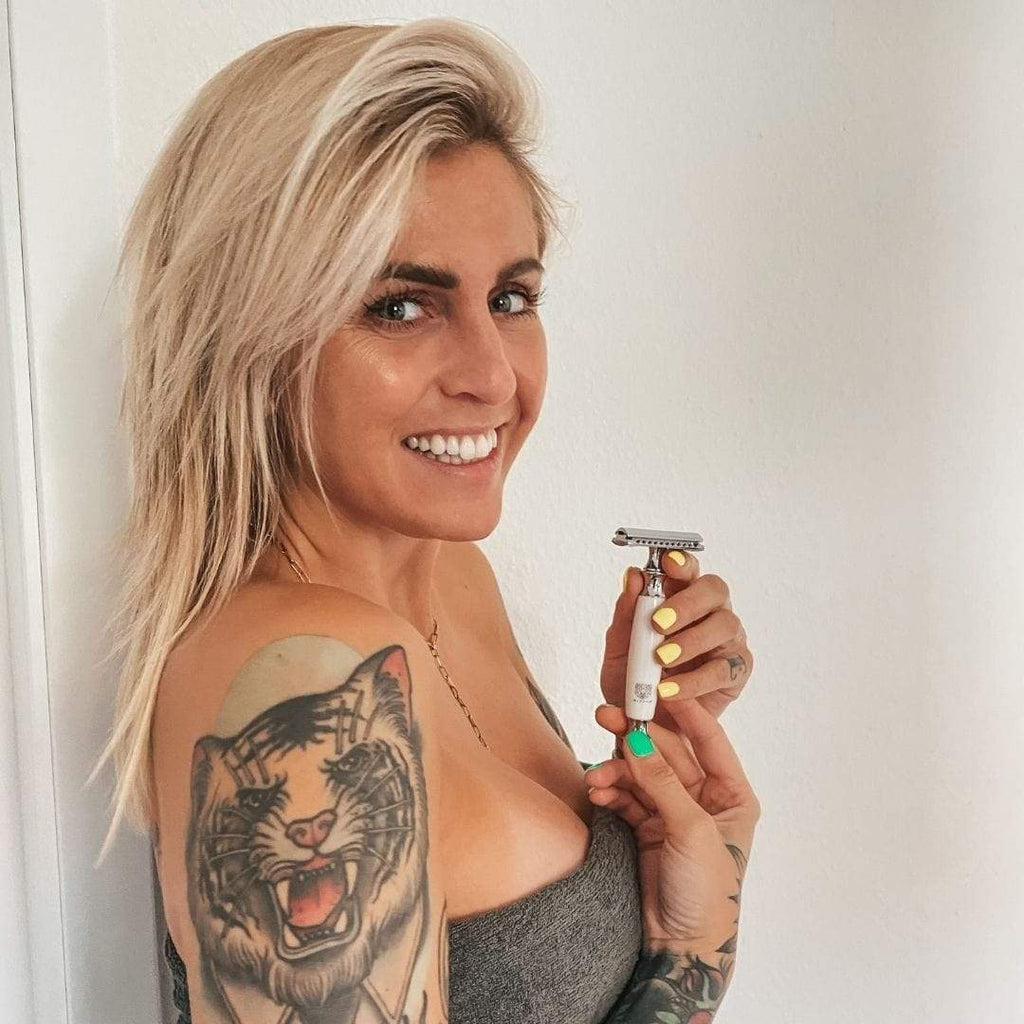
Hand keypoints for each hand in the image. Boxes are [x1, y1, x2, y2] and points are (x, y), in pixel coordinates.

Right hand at [585, 700, 759, 952]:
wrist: (681, 947)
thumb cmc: (707, 893)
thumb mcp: (690, 830)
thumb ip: (662, 782)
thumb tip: (636, 739)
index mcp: (732, 795)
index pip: (708, 740)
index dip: (684, 713)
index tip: (658, 688)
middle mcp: (704, 799)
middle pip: (666, 754)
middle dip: (635, 739)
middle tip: (605, 716)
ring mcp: (674, 813)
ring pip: (641, 775)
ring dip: (616, 771)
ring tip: (595, 778)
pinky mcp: (648, 828)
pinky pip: (626, 798)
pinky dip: (611, 792)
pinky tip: (597, 793)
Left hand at [601, 550, 752, 724]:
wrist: (641, 725)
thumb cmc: (633, 679)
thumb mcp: (618, 646)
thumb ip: (626, 612)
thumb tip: (633, 576)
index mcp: (679, 597)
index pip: (688, 570)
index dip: (682, 562)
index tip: (668, 563)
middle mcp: (709, 613)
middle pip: (714, 589)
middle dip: (687, 602)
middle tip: (658, 623)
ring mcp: (727, 641)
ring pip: (725, 624)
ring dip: (691, 640)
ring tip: (662, 659)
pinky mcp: (736, 671)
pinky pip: (724, 669)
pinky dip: (694, 680)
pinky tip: (670, 690)